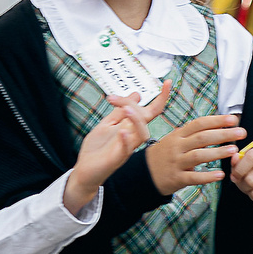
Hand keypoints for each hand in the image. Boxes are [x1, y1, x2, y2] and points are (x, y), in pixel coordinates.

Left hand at [63, 82, 167, 211]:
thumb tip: (137, 94)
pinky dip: (126, 139)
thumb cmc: (97, 149)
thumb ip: (119, 111)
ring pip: (142, 134)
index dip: (162, 97)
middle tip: (116, 100)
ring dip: (137, 120)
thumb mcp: (106, 125)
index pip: (151, 111)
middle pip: (145, 119)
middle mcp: (132, 137)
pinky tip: (121, 130)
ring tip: (126, 109)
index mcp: (131, 128)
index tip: (168, 82)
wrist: (84, 171)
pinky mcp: (117, 159)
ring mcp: (126, 148)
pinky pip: (126, 149)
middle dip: (135, 106)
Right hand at [145, 112, 244, 195]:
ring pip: (198, 155)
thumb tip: (219, 126)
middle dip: (223, 134)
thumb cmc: (166, 154)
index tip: (233, 119)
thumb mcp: (176, 139)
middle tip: (241, 132)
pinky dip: (207, 176)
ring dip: (217, 152)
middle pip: (202, 137)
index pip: (199, 124)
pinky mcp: (176, 178)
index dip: (216, 120)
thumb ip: (194, 134)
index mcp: (178, 135)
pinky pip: (193, 177)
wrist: (144, 173)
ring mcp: (176, 162)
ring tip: (234, 151)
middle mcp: (177, 146)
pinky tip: (220, 175)